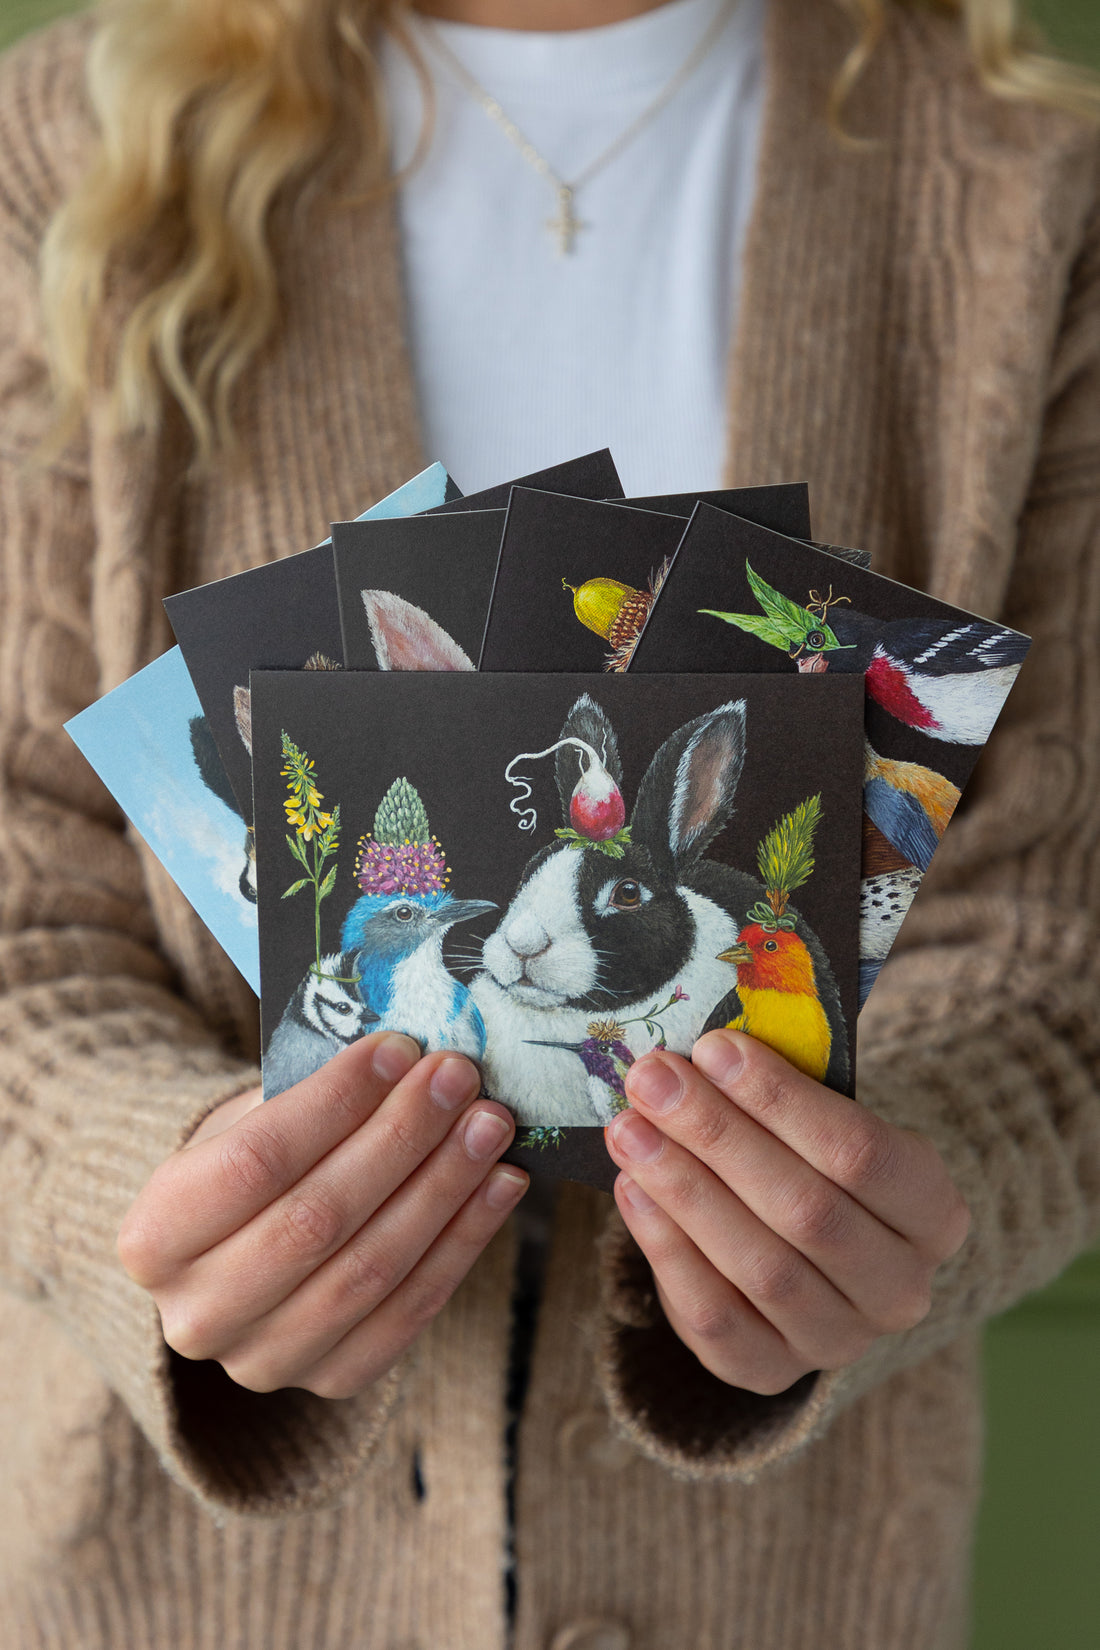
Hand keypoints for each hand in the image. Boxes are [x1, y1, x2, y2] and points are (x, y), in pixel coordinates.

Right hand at [117, 1033, 526, 1398]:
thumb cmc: (251, 1163)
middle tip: (457, 1078)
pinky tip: (501, 1183)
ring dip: (444, 1187)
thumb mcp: (248, 1121)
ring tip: (489, 1124)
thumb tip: (409, 1062)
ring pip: (371, 1268)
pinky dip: (465, 1241)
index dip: (333, 1103)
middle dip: (400, 1139)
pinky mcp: (332, 1381)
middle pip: (317, 1219)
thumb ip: (310, 1097)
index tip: (397, 1049)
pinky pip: (411, 1311)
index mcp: (153, 1238)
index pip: (252, 1162)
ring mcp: (263, 1360)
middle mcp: (196, 1314)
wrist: (238, 1253)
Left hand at [604, 1029, 969, 1394]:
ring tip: (630, 1128)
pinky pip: (715, 1316)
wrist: (800, 1247)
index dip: (782, 1100)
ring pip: (760, 1265)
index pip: (862, 1152)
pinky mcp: (770, 1372)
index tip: (714, 1048)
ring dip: (684, 1188)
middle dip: (718, 1136)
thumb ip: (781, 1091)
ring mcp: (839, 1340)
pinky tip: (632, 1189)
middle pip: (806, 1209)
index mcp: (933, 1212)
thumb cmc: (808, 1159)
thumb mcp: (822, 1119)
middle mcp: (900, 1288)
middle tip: (654, 1080)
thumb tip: (703, 1052)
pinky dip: (667, 1248)